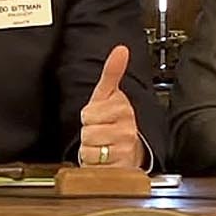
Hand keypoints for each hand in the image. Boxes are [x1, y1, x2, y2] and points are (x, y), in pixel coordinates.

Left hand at [78, 45, 143, 168]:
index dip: (88, 117)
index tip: (99, 116)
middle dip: (89, 134)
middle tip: (100, 132)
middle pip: (87, 131)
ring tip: (102, 145)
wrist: (128, 150)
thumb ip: (112, 72)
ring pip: (89, 148)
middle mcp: (127, 128)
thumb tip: (120, 50)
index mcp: (123, 108)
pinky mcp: (121, 166)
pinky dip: (94, 164)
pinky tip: (104, 158)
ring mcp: (125, 148)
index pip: (88, 114)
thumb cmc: (115, 121)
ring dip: (91, 150)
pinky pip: (93, 164)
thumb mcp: (109, 95)